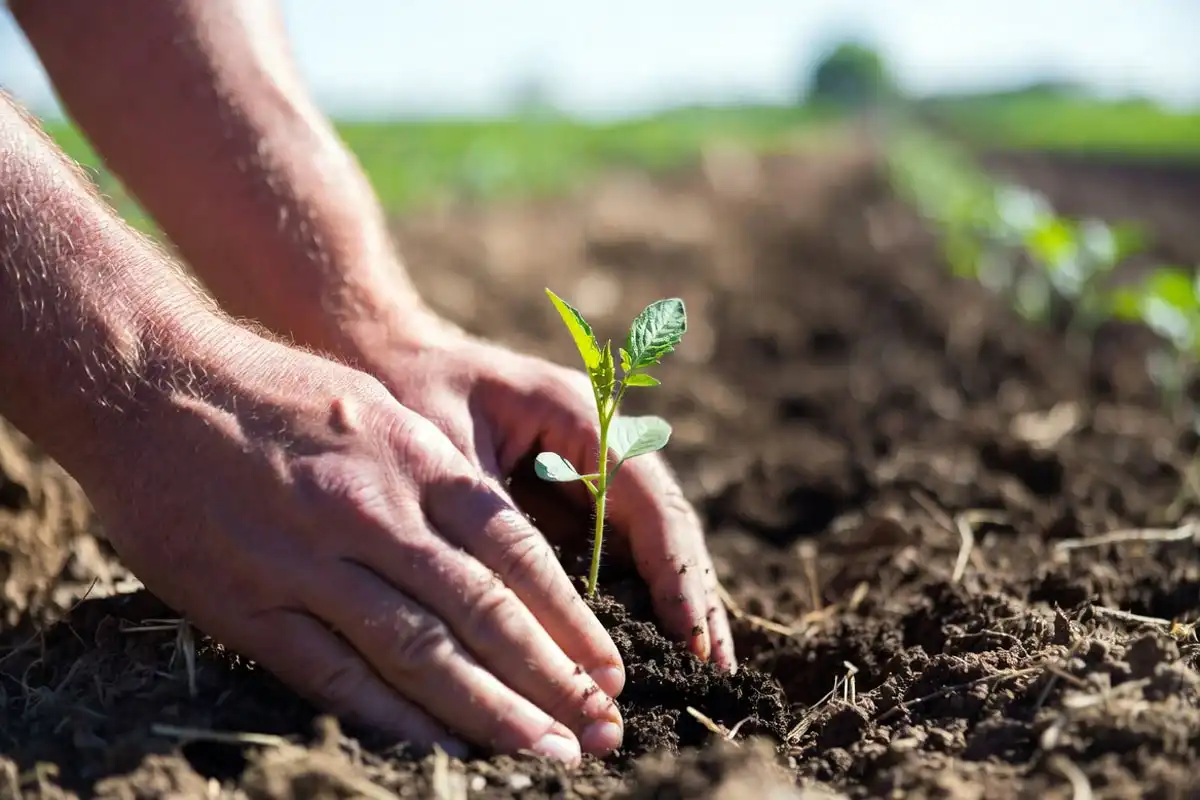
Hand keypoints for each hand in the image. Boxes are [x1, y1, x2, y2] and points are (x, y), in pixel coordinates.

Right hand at [78, 325, 625, 763]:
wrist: (151, 381)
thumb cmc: (275, 389)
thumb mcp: (379, 409)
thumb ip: (439, 477)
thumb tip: (505, 546)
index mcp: (415, 462)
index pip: (517, 556)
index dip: (570, 621)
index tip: (609, 670)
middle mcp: (375, 514)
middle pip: (483, 613)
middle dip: (551, 680)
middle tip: (600, 732)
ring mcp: (311, 562)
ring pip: (420, 652)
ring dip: (490, 711)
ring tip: (545, 753)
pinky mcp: (250, 603)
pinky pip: (335, 674)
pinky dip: (395, 718)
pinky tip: (443, 748)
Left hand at [342, 314, 736, 671]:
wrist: (378, 358)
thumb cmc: (408, 392)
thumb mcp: (448, 455)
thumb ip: (497, 526)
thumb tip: (539, 617)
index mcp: (583, 418)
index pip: (651, 504)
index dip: (677, 575)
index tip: (693, 641)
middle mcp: (600, 445)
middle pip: (665, 527)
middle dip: (692, 599)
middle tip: (718, 675)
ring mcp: (587, 472)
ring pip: (646, 545)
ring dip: (670, 606)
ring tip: (698, 677)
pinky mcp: (566, 500)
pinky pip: (609, 554)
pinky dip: (627, 601)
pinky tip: (638, 652)